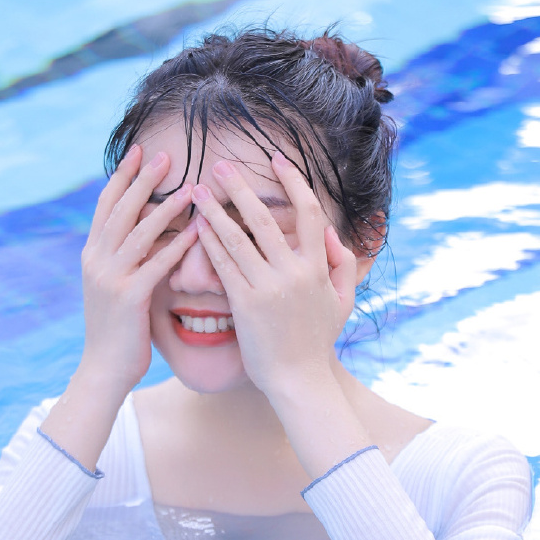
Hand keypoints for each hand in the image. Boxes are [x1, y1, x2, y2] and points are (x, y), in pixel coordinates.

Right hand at [80, 144, 197, 392]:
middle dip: (142, 180)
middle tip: (164, 156)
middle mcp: (96, 260)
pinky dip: (177, 245)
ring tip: (189, 188)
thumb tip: (145, 226)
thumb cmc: (117, 327)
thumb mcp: (111, 284)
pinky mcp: (128, 298)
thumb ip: (123, 256)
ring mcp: (110, 278)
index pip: (106, 204)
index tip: (138, 151)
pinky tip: (197, 231)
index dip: (122, 176)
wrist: (102, 369)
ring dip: (166, 207)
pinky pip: (156, 264)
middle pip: (121, 209)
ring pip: (139, 232)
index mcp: (91, 253)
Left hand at [192, 152, 357, 399]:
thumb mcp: (343, 302)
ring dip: (214, 210)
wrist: (299, 380)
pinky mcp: (245, 304)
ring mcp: (268, 287)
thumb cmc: (317, 341)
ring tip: (196, 190)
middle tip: (219, 165)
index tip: (276, 159)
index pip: (308, 212)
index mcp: (318, 267)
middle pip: (263, 217)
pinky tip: (196, 226)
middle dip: (239, 187)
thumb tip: (331, 234)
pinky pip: (223, 265)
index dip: (293, 181)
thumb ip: (343, 265)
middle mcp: (293, 272)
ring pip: (237, 237)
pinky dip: (209, 243)